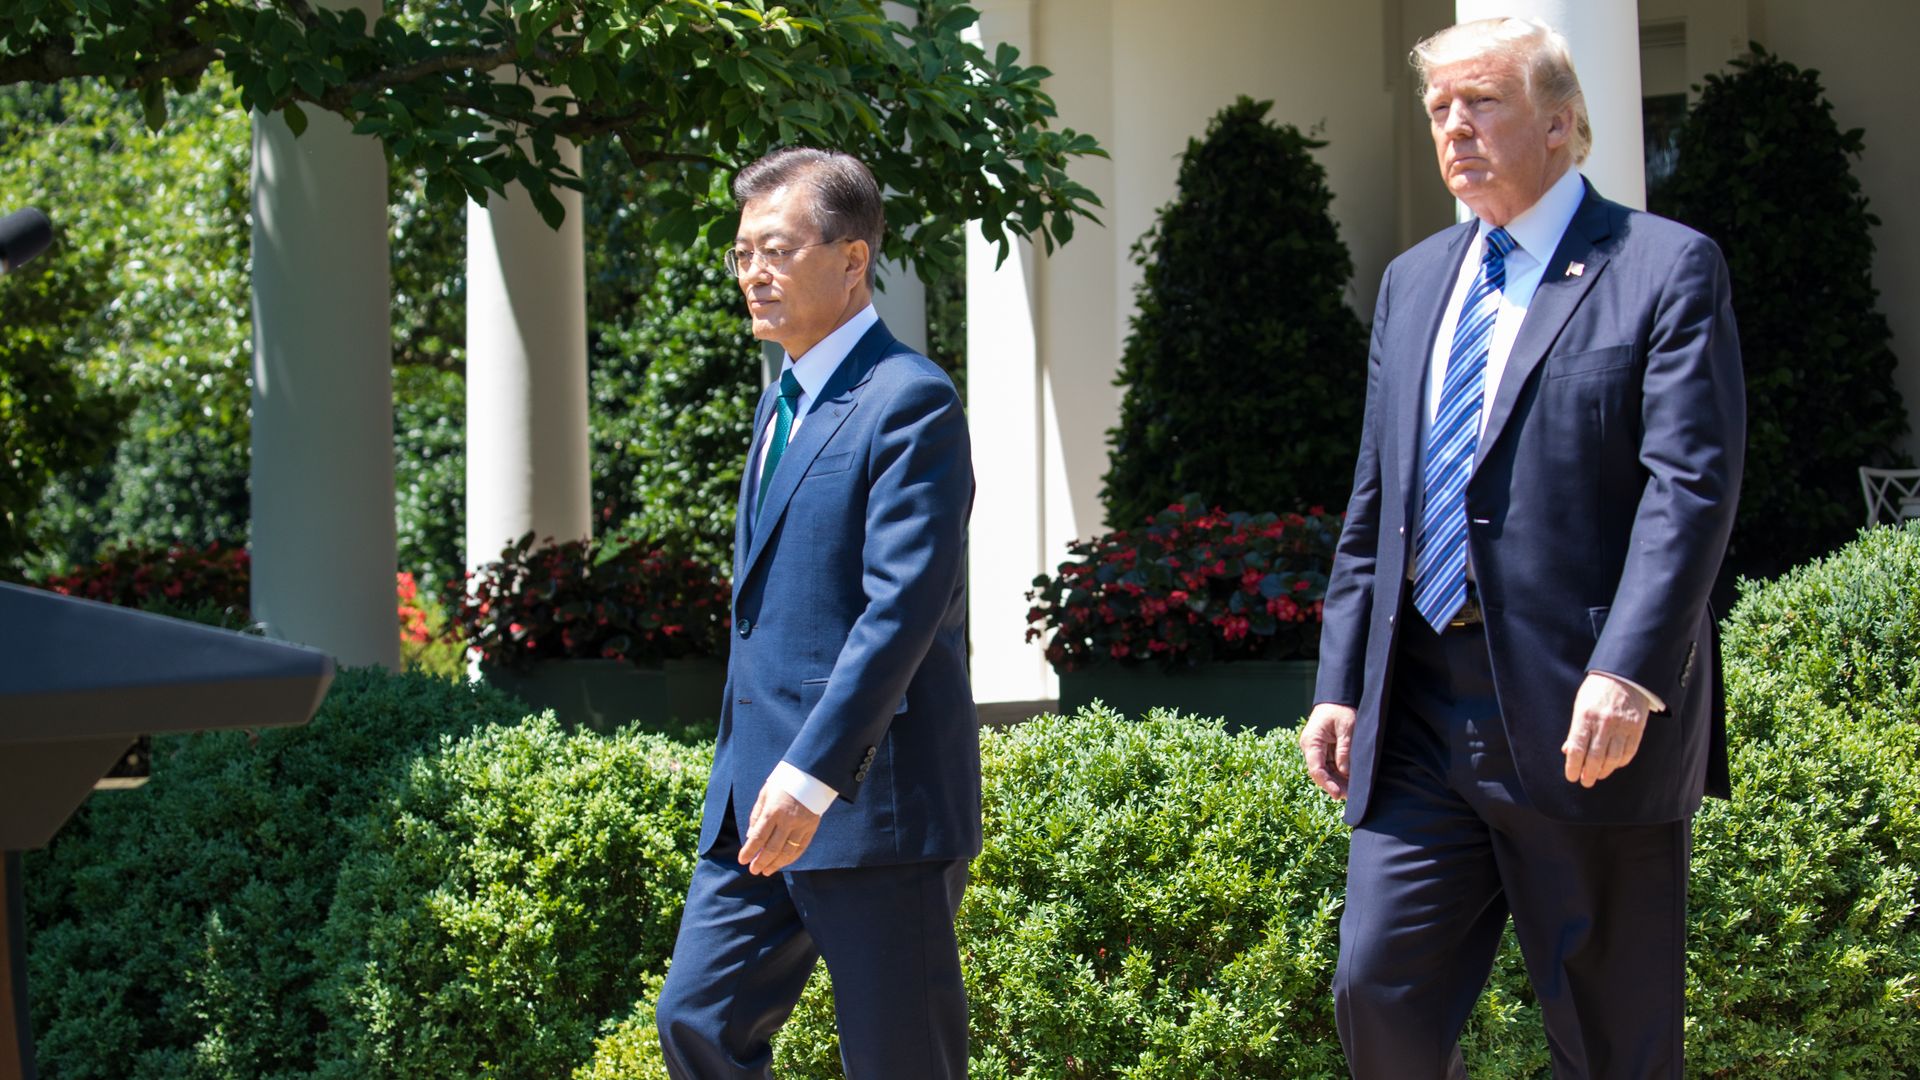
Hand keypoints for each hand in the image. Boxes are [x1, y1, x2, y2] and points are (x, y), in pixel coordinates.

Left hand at [738, 778, 822, 875]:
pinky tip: (782, 863)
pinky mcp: (811, 828)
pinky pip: (801, 848)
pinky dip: (791, 859)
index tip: (742, 861)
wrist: (811, 775)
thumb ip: (756, 815)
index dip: (749, 851)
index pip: (758, 837)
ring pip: (787, 852)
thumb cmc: (783, 782)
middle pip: (772, 848)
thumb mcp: (765, 794)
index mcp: (773, 811)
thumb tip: (750, 836)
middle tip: (753, 871)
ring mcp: (801, 825)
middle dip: (761, 862)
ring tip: (766, 871)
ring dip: (775, 864)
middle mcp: (787, 820)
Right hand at [1299, 703, 1357, 799]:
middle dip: (1334, 786)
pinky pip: (1330, 765)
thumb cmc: (1341, 709)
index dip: (1327, 783)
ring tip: (1352, 793)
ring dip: (1337, 782)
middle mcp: (1310, 747)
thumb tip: (1345, 772)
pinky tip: (1349, 782)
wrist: (1337, 698)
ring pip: (1325, 771)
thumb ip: (1344, 750)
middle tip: (1350, 797)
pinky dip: (1339, 774)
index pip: (1316, 768)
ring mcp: (1316, 749)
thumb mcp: (1347, 728)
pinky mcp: (1323, 750)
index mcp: (1311, 741)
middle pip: (1320, 773)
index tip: (1338, 794)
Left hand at [1562, 672, 1650, 787]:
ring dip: (1604, 771)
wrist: (1624, 676)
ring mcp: (1622, 726)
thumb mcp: (1580, 705)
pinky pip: (1628, 752)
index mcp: (1585, 716)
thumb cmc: (1597, 691)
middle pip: (1595, 757)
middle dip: (1588, 774)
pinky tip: (1613, 765)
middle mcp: (1604, 723)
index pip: (1577, 748)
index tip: (1571, 777)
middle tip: (1585, 781)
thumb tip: (1568, 752)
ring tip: (1598, 775)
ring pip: (1613, 758)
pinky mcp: (1636, 728)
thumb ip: (1575, 730)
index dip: (1573, 766)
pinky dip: (1620, 762)